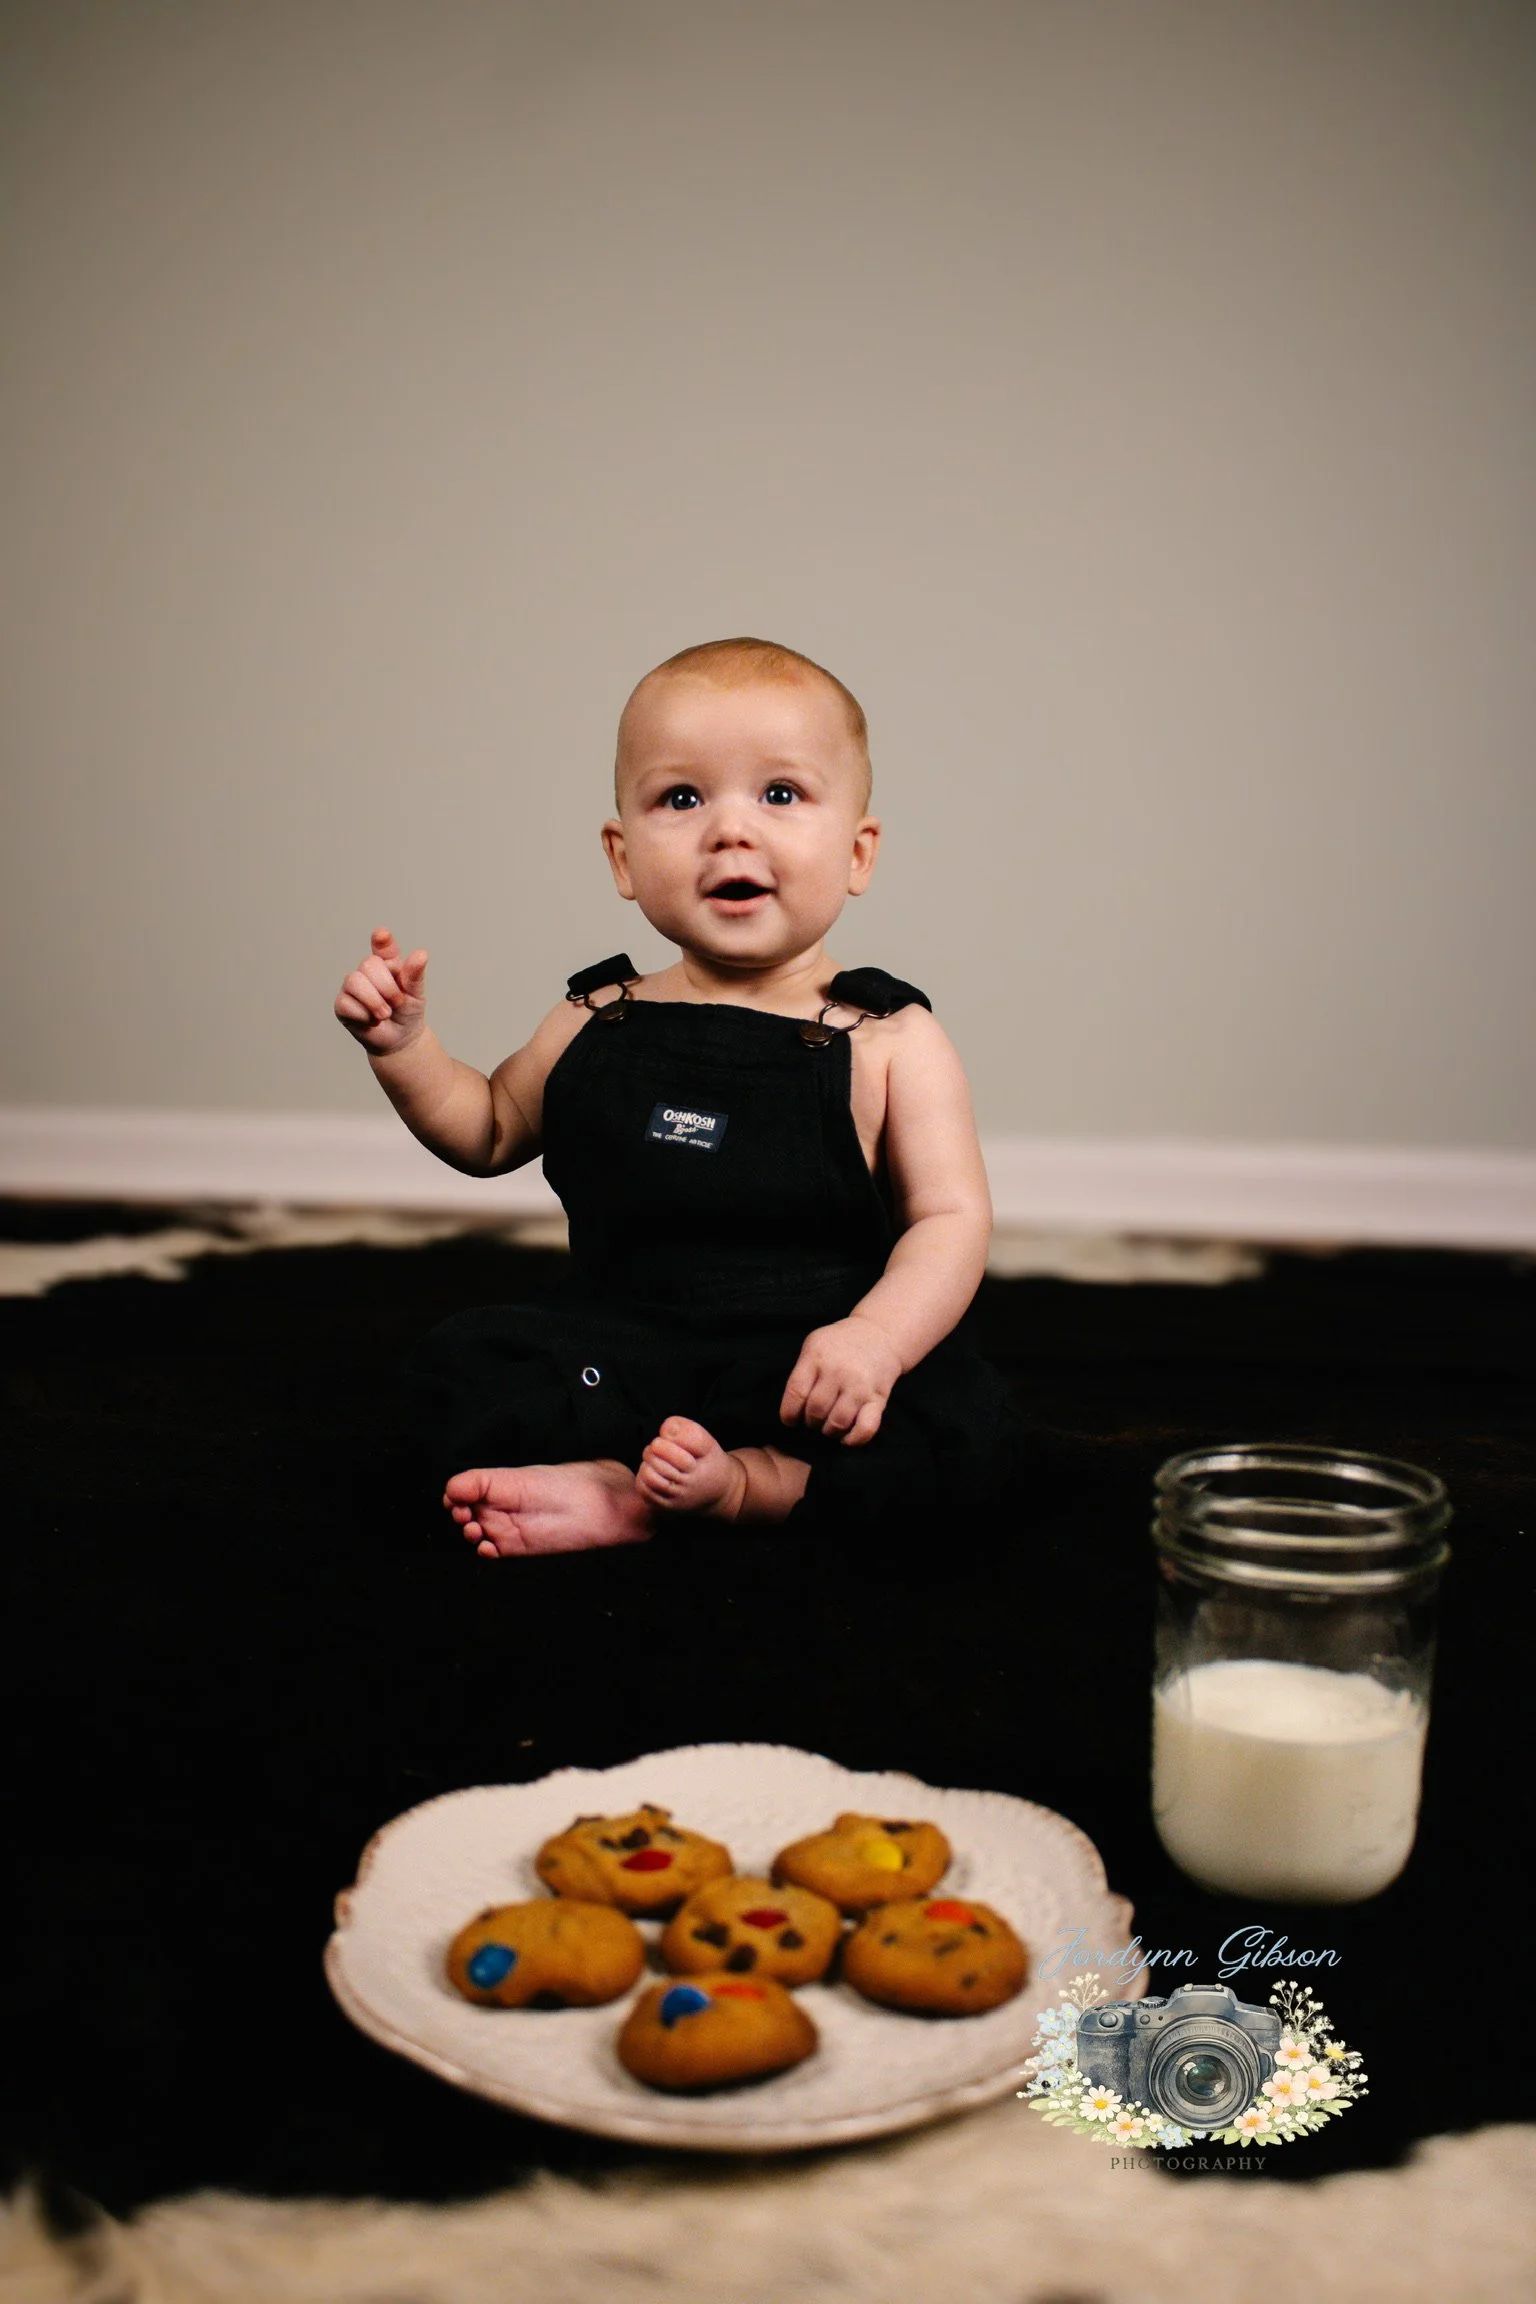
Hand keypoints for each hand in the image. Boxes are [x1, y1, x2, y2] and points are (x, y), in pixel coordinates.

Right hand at [334, 925, 428, 1054]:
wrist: (400, 1040)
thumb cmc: (407, 1013)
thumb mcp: (416, 994)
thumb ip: (415, 975)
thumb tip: (420, 954)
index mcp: (389, 965)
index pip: (383, 948)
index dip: (382, 940)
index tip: (382, 935)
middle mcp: (368, 972)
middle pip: (368, 964)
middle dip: (386, 987)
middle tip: (397, 1002)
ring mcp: (353, 987)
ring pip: (354, 981)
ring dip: (374, 1001)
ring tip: (385, 1014)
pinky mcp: (342, 1005)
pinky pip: (346, 1003)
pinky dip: (363, 1015)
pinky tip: (371, 1020)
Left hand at [779, 1315, 902, 1446]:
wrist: (880, 1335)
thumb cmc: (841, 1343)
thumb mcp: (815, 1344)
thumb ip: (802, 1371)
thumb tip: (792, 1408)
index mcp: (817, 1356)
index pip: (796, 1392)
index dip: (789, 1413)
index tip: (790, 1420)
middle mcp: (838, 1371)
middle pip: (815, 1410)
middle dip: (810, 1422)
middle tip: (813, 1419)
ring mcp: (860, 1385)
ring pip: (837, 1423)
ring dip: (829, 1431)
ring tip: (828, 1425)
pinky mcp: (878, 1399)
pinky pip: (866, 1428)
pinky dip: (853, 1439)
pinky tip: (846, 1437)